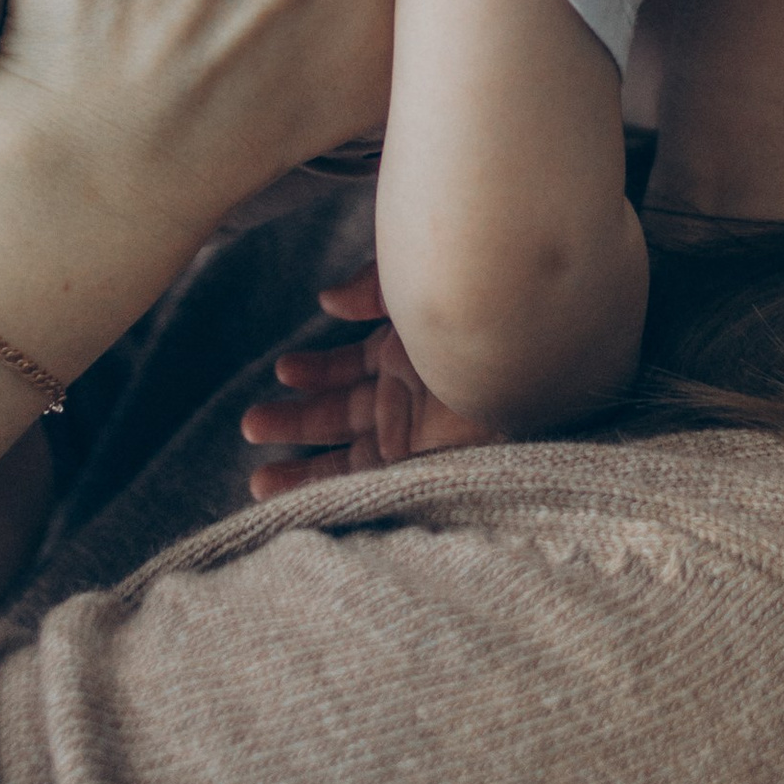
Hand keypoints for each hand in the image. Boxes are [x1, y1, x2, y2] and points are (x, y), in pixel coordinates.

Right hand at [240, 265, 501, 494]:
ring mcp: (419, 437)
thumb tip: (326, 300)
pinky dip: (338, 494)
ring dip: (305, 472)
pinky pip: (375, 486)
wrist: (533, 351)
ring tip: (260, 482)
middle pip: (342, 417)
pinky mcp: (429, 468)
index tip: (282, 373)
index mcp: (409, 355)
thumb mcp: (414, 286)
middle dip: (296, 424)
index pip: (352, 370)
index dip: (316, 374)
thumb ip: (371, 288)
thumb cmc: (478, 307)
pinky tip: (302, 497)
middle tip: (251, 426)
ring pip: (350, 460)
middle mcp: (411, 398)